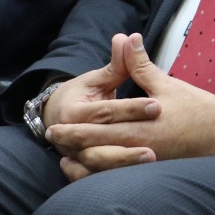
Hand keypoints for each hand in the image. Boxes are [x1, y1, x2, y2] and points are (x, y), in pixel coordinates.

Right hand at [41, 33, 158, 165]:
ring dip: (125, 162)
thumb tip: (129, 38)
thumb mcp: (96, 79)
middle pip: (102, 140)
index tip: (157, 106)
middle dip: (130, 141)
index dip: (132, 108)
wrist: (56, 117)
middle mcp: (69, 136)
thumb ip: (116, 64)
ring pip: (100, 163)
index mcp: (73, 111)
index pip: (106, 111)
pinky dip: (115, 177)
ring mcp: (75, 155)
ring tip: (153, 159)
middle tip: (159, 141)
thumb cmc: (81, 94)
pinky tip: (138, 177)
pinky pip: (98, 176)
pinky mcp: (82, 167)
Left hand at [46, 33, 214, 180]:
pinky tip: (92, 172)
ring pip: (108, 170)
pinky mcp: (153, 172)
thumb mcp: (165, 84)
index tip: (55, 123)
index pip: (101, 128)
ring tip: (64, 160)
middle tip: (52, 137)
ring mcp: (147, 164)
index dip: (75, 127)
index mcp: (142, 126)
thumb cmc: (195, 108)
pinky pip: (122, 179)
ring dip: (84, 165)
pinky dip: (103, 177)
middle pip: (98, 150)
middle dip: (73, 144)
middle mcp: (142, 148)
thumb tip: (126, 37)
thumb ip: (140, 65)